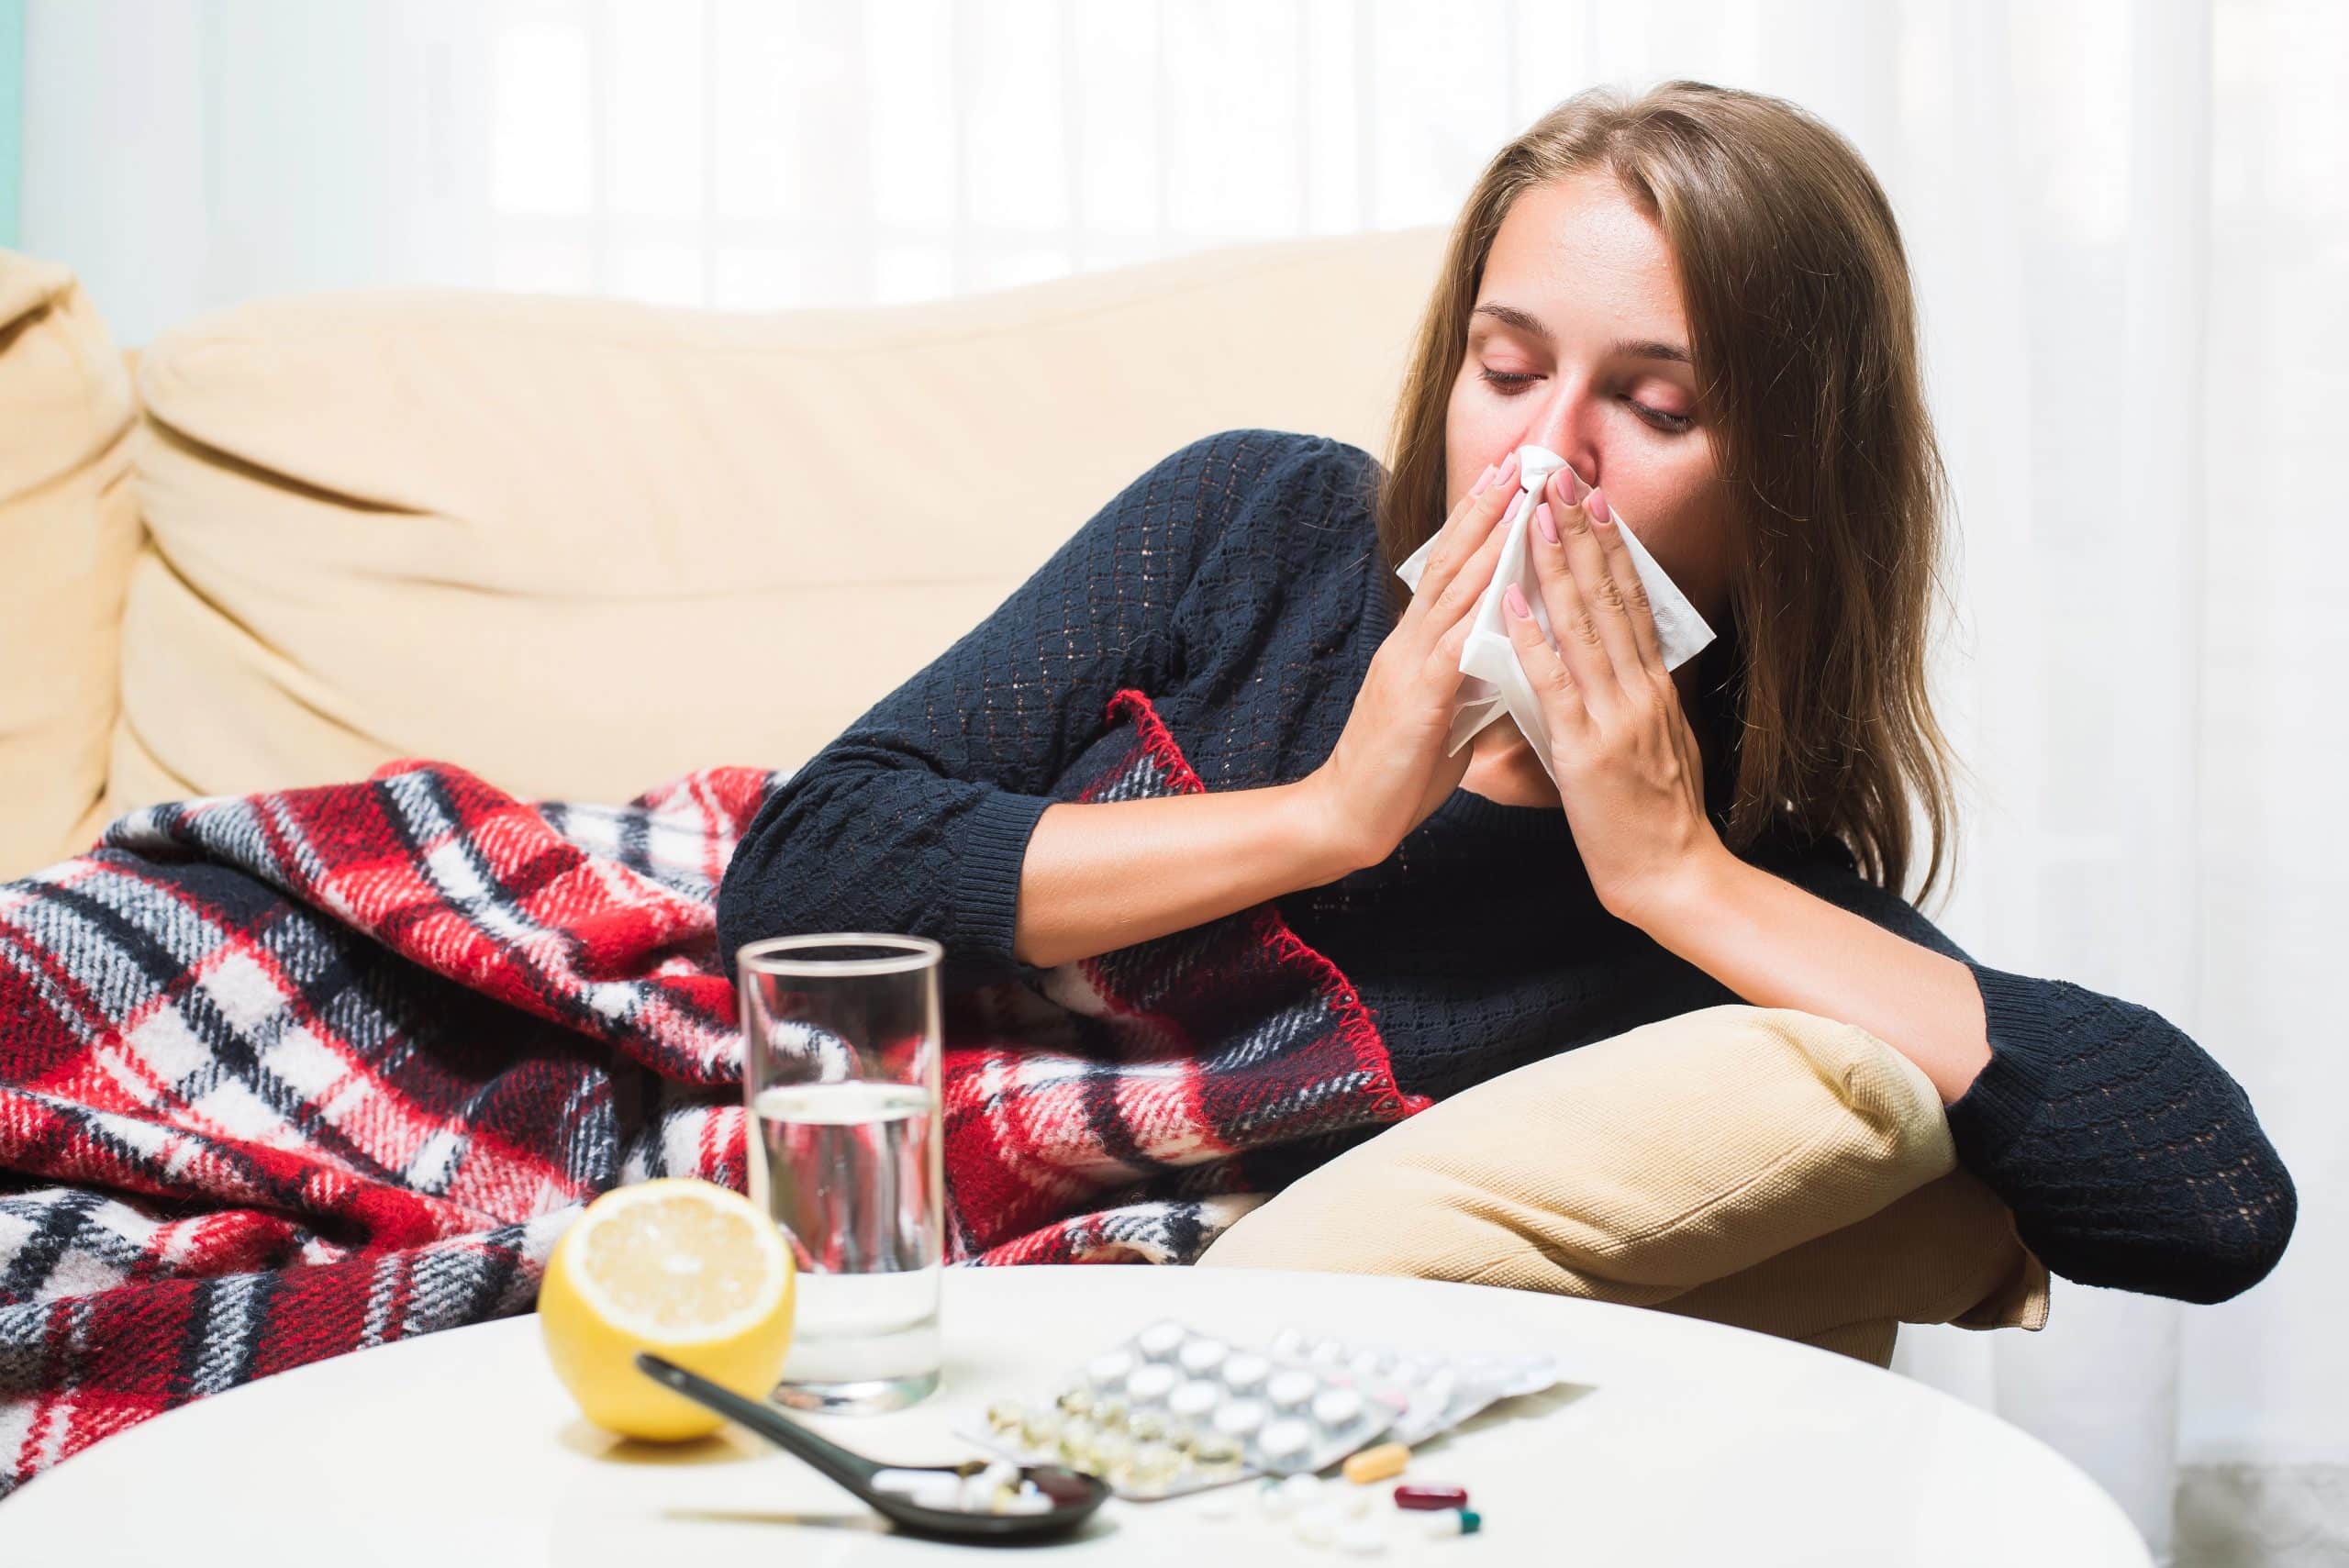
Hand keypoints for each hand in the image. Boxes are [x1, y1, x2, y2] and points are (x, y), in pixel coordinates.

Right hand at [1305, 449, 1526, 870]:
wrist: (1347, 818)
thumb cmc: (1399, 774)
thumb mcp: (1444, 716)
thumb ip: (1472, 682)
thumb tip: (1510, 661)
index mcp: (1418, 647)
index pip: (1452, 572)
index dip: (1479, 524)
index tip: (1509, 480)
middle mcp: (1410, 643)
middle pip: (1452, 561)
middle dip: (1486, 507)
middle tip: (1520, 459)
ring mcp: (1410, 665)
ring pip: (1455, 588)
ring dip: (1490, 538)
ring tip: (1521, 493)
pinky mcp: (1418, 697)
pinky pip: (1454, 641)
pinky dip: (1481, 605)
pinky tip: (1506, 576)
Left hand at [1501, 470, 1726, 925]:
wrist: (1674, 877)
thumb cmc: (1656, 820)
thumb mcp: (1655, 744)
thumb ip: (1637, 703)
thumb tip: (1626, 669)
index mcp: (1653, 688)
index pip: (1630, 602)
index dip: (1609, 548)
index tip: (1591, 500)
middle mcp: (1639, 690)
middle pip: (1610, 598)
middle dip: (1582, 534)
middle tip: (1561, 479)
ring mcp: (1615, 717)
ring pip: (1584, 626)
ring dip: (1557, 566)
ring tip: (1535, 515)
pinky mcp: (1587, 750)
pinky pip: (1555, 684)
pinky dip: (1532, 639)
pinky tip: (1512, 602)